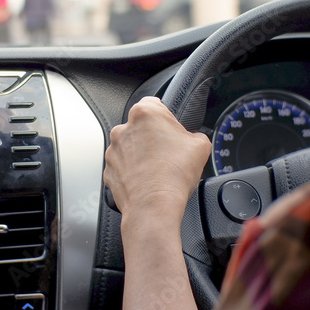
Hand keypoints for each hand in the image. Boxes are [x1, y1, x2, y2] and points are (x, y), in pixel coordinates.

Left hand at [104, 97, 211, 231]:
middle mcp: (123, 128)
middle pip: (142, 126)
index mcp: (144, 113)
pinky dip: (133, 172)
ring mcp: (113, 150)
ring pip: (131, 147)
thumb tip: (193, 140)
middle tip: (169, 153)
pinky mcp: (109, 170)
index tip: (173, 130)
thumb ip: (196, 135)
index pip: (155, 103)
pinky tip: (148, 180)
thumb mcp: (201, 145)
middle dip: (154, 137)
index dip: (167, 117)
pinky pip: (123, 166)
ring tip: (159, 170)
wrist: (154, 206)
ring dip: (142, 155)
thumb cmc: (173, 174)